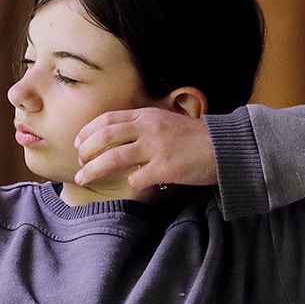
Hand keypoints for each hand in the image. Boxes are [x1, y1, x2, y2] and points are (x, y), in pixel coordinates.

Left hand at [73, 107, 216, 192]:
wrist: (226, 147)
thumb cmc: (197, 138)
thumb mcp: (167, 121)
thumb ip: (144, 126)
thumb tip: (118, 138)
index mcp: (147, 115)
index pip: (107, 119)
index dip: (88, 131)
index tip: (78, 143)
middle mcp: (148, 128)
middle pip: (104, 137)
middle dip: (85, 151)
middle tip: (78, 162)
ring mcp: (156, 148)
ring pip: (113, 158)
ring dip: (93, 170)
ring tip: (83, 178)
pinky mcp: (164, 168)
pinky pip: (136, 179)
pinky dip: (129, 185)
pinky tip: (131, 188)